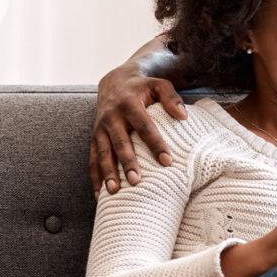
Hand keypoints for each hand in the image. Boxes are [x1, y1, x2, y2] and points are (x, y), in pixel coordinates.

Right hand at [89, 63, 186, 197]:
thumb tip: (184, 116)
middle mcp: (111, 117)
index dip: (155, 144)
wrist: (115, 82)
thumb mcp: (159, 84)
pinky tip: (98, 195)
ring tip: (114, 192)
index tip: (167, 161)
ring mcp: (100, 129)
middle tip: (136, 181)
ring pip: (102, 153)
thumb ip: (171, 97)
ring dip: (107, 173)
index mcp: (129, 104)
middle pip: (120, 142)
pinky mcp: (94, 137)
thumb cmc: (143, 87)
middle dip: (127, 162)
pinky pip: (92, 159)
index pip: (144, 126)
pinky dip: (95, 177)